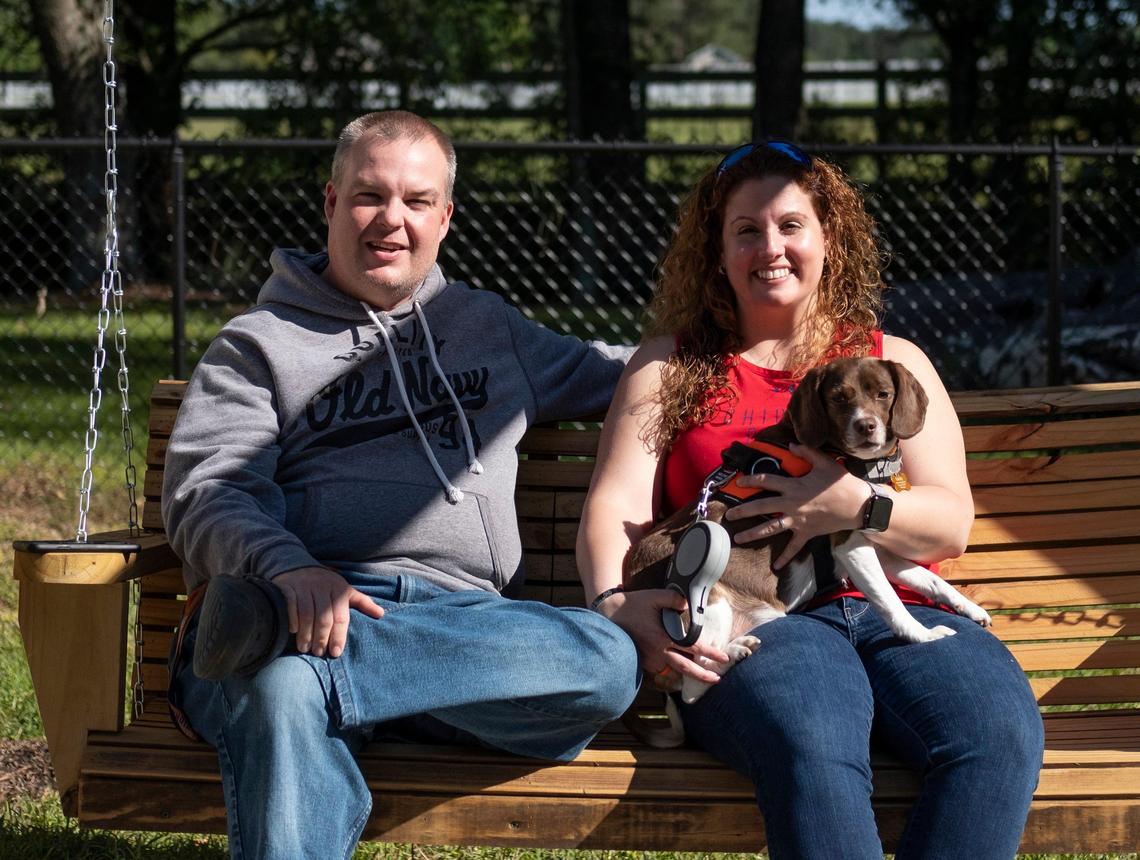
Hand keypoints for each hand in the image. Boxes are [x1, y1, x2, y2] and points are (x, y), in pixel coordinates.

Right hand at [273, 567, 383, 657]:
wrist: (298, 566)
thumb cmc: (326, 584)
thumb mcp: (345, 590)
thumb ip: (362, 602)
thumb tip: (381, 614)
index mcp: (339, 589)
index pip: (341, 617)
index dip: (339, 636)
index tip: (336, 653)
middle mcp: (322, 587)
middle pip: (324, 618)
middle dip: (322, 638)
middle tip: (319, 653)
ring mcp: (305, 587)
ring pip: (306, 614)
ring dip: (306, 634)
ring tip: (305, 648)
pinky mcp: (288, 588)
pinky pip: (290, 606)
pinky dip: (292, 620)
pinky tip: (293, 632)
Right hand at [597, 588, 729, 685]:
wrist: (608, 615)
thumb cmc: (632, 605)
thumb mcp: (653, 597)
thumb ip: (673, 599)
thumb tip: (689, 604)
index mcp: (662, 637)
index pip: (692, 647)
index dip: (709, 653)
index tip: (723, 657)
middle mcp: (657, 652)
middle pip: (685, 668)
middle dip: (702, 675)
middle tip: (717, 679)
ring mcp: (648, 659)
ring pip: (672, 670)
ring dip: (687, 673)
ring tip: (701, 675)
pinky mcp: (642, 661)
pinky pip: (661, 668)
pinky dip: (671, 669)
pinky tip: (679, 668)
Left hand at [723, 444, 872, 567]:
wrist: (858, 506)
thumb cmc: (842, 483)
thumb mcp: (824, 463)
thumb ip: (806, 452)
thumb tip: (791, 445)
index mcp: (793, 486)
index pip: (766, 481)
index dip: (751, 480)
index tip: (739, 482)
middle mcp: (791, 504)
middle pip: (762, 506)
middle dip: (743, 511)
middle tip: (729, 516)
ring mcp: (798, 521)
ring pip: (771, 528)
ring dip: (753, 534)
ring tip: (738, 539)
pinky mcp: (807, 533)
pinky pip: (794, 547)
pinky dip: (785, 557)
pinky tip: (776, 567)